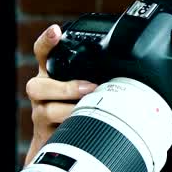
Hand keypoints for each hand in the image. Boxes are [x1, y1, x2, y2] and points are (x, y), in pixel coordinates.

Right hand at [24, 24, 96, 162]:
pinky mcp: (44, 133)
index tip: (56, 31)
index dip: (47, 41)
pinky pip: (51, 132)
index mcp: (51, 74)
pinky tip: (82, 127)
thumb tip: (134, 68)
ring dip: (71, 110)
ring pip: (46, 110)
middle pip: (37, 85)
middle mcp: (42, 91)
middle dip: (65, 87)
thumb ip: (98, 75)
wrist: (58, 140)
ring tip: (90, 110)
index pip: (43, 53)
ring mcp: (40, 112)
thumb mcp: (85, 85)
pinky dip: (69, 128)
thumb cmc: (76, 105)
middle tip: (90, 88)